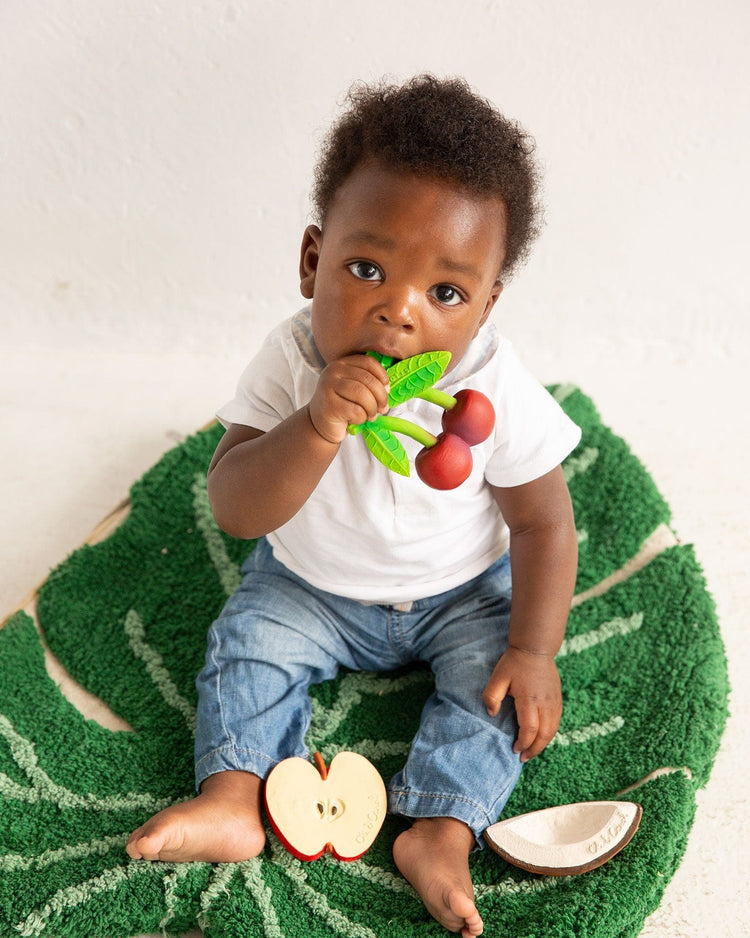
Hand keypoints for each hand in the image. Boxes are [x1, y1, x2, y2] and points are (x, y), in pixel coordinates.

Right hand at [308, 355, 389, 443]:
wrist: (320, 424)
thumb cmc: (342, 406)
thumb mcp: (355, 389)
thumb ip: (368, 383)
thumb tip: (387, 389)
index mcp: (342, 363)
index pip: (369, 362)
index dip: (382, 376)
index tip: (386, 390)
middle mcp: (333, 371)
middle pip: (368, 380)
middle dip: (381, 397)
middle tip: (382, 409)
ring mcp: (328, 386)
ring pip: (363, 395)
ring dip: (372, 409)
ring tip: (370, 416)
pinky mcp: (329, 404)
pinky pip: (356, 410)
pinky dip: (362, 418)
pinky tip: (356, 420)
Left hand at [482, 646, 561, 762]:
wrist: (535, 648)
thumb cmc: (514, 663)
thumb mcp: (498, 677)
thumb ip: (491, 696)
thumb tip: (491, 714)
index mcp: (529, 699)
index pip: (529, 729)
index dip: (522, 743)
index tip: (514, 749)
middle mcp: (545, 703)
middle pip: (544, 734)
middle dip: (534, 750)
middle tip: (523, 758)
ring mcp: (554, 702)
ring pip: (553, 730)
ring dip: (543, 744)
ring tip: (531, 751)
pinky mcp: (558, 700)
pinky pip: (557, 722)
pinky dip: (549, 734)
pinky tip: (540, 737)